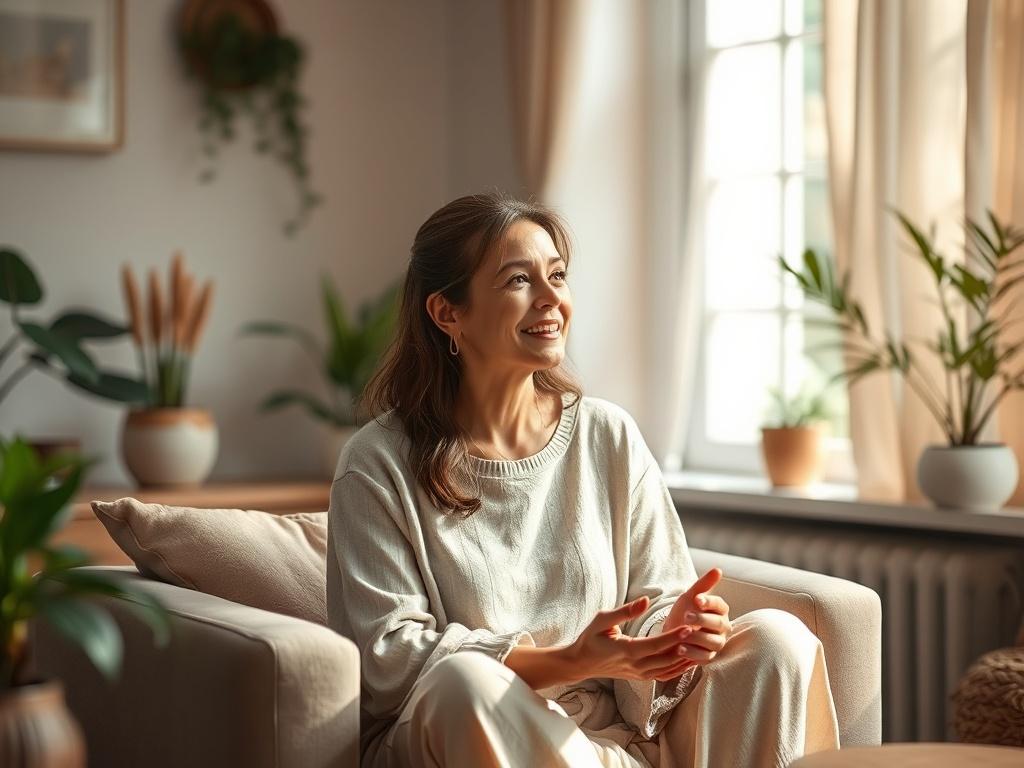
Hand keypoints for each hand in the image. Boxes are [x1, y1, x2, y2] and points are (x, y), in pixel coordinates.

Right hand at [563, 596, 694, 682]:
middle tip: (702, 631)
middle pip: (668, 658)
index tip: (689, 627)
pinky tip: (690, 658)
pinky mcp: (642, 677)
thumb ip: (624, 611)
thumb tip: (645, 600)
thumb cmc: (589, 638)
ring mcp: (640, 674)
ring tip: (701, 643)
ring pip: (670, 669)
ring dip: (687, 657)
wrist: (581, 663)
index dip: (674, 637)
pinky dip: (680, 668)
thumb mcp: (602, 619)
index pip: (656, 645)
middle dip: (686, 645)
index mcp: (627, 651)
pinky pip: (666, 675)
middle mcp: (636, 666)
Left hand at [655, 568, 731, 680]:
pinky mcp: (709, 657)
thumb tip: (718, 569)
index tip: (697, 599)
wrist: (672, 633)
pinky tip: (680, 648)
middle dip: (703, 619)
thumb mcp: (689, 597)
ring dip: (698, 638)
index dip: (709, 602)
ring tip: (682, 634)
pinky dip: (693, 653)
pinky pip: (705, 657)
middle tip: (687, 616)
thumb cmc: (684, 612)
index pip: (719, 605)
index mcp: (720, 610)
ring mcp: (717, 643)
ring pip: (713, 642)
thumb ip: (703, 585)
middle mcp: (723, 627)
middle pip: (718, 623)